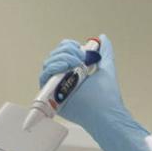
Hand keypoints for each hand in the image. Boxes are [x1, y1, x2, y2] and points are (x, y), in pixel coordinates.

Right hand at [39, 36, 149, 150]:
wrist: (105, 113)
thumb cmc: (107, 96)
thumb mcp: (107, 68)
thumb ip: (105, 52)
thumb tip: (103, 37)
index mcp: (75, 71)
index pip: (64, 52)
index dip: (69, 47)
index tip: (82, 51)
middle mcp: (64, 78)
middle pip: (55, 56)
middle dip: (66, 51)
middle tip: (79, 58)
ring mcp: (56, 86)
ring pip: (48, 64)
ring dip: (60, 58)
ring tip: (74, 63)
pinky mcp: (50, 96)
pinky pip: (44, 77)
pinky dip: (52, 68)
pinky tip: (64, 68)